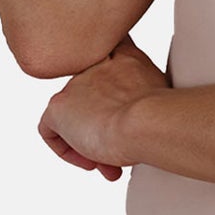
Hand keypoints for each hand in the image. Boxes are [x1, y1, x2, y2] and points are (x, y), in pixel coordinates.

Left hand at [37, 34, 167, 179]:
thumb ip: (150, 92)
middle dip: (106, 128)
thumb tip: (150, 111)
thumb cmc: (164, 114)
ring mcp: (75, 86)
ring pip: (75, 118)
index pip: (112, 51)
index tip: (122, 103)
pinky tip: (91, 161)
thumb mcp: (165, 92)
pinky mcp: (58, 108)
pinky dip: (67, 150)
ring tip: (111, 162)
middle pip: (92, 99)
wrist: (147, 121)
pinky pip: (50, 130)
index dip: (112, 79)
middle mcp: (97, 65)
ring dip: (92, 144)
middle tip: (123, 148)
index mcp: (127, 58)